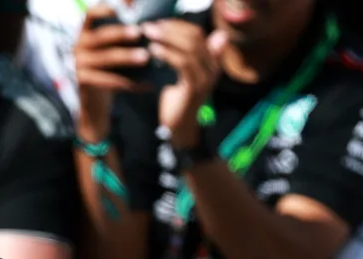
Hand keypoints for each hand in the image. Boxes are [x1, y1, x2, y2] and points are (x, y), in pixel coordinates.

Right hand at [74, 6, 146, 142]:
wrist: (96, 101)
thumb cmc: (110, 69)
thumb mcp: (114, 49)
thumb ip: (125, 35)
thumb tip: (147, 19)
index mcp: (86, 32)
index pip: (91, 14)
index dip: (105, 9)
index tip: (123, 7)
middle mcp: (79, 45)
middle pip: (101, 35)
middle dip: (120, 33)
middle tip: (139, 32)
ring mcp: (79, 63)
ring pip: (105, 58)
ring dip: (126, 57)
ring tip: (145, 57)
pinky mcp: (83, 81)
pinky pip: (108, 80)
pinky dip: (127, 82)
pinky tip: (144, 84)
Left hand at [141, 19, 227, 148]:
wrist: (178, 131)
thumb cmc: (175, 102)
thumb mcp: (178, 75)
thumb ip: (181, 56)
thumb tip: (174, 36)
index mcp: (211, 62)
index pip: (198, 34)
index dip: (178, 25)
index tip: (158, 23)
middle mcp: (213, 68)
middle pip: (195, 37)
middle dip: (171, 29)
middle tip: (150, 27)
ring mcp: (206, 78)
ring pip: (190, 48)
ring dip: (167, 38)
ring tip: (149, 36)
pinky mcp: (195, 88)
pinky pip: (183, 64)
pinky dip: (167, 54)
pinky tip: (153, 51)